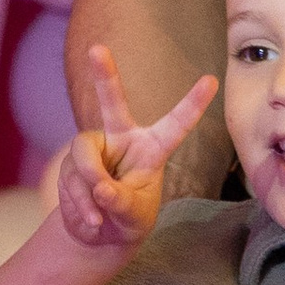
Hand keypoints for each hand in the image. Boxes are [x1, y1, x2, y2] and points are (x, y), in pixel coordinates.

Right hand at [56, 48, 219, 253]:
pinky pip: (71, 179)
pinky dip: (79, 205)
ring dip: (88, 189)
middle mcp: (122, 139)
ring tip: (97, 218)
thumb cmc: (128, 220)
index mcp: (152, 148)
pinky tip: (89, 220)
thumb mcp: (134, 216)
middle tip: (96, 49)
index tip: (213, 80)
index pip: (176, 124)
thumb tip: (99, 188)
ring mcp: (94, 150)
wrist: (99, 235)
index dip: (193, 103)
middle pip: (113, 103)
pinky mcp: (71, 164)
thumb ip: (120, 202)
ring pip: (83, 157)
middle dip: (105, 75)